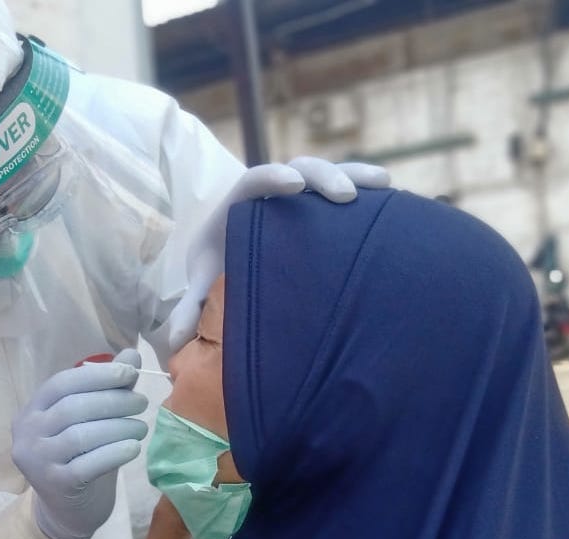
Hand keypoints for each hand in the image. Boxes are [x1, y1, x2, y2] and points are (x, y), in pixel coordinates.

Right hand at [12, 349, 147, 538]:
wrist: (66, 514)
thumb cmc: (79, 460)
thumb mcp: (91, 422)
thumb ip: (107, 389)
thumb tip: (131, 355)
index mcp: (31, 411)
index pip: (61, 383)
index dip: (96, 375)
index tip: (129, 373)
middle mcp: (27, 433)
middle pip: (72, 407)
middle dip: (112, 400)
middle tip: (141, 402)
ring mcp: (37, 460)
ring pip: (81, 435)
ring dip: (118, 426)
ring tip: (142, 426)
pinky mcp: (54, 485)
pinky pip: (88, 464)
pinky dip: (115, 452)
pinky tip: (133, 448)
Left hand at [165, 158, 390, 354]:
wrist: (226, 262)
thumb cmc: (213, 272)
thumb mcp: (201, 286)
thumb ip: (190, 307)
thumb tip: (175, 339)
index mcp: (236, 205)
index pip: (253, 181)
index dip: (273, 179)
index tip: (294, 187)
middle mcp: (270, 194)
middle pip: (298, 169)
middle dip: (324, 176)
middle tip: (346, 197)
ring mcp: (298, 197)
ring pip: (327, 174)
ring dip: (354, 175)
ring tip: (384, 185)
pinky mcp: (319, 207)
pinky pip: (344, 190)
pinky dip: (367, 191)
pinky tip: (394, 200)